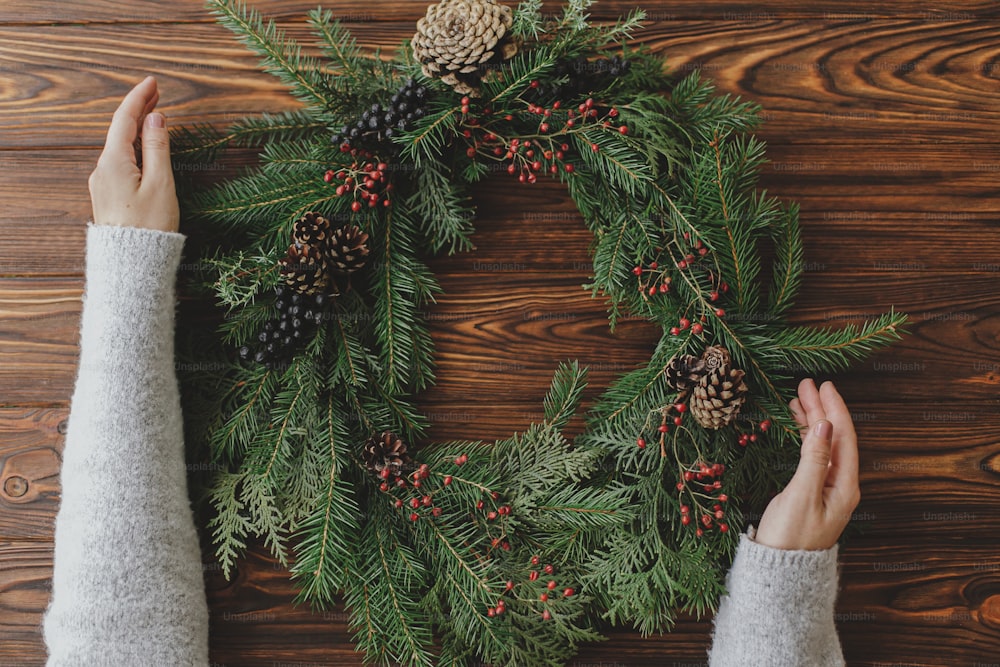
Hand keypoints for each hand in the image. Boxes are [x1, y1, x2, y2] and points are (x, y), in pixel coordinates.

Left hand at [89, 76, 178, 232]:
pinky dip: (133, 147)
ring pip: (119, 146)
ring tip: (153, 116)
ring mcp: (103, 184)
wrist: (131, 264)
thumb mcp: (160, 184)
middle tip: (156, 93)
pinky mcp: (108, 196)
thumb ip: (158, 148)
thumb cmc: (149, 227)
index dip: (139, 98)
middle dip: (138, 110)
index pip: (125, 119)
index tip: (152, 82)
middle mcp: (102, 169)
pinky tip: (144, 147)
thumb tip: (156, 119)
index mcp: (114, 162)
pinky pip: (119, 162)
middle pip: (119, 131)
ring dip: (136, 129)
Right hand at [754, 378, 859, 550]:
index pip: (844, 437)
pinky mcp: (812, 494)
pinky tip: (799, 427)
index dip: (834, 409)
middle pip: (835, 438)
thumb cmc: (789, 538)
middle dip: (822, 410)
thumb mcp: (801, 495)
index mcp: (844, 485)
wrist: (780, 574)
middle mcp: (840, 485)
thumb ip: (814, 458)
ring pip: (824, 446)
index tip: (823, 385)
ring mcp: (826, 489)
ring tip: (799, 399)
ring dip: (813, 421)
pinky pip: (814, 456)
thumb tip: (825, 425)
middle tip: (806, 384)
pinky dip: (806, 437)